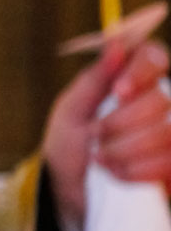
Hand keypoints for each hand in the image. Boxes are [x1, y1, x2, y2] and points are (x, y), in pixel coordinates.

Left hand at [43, 37, 170, 230]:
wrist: (70, 189)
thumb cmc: (70, 143)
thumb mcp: (72, 109)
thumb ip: (95, 77)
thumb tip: (116, 42)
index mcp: (133, 79)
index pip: (154, 56)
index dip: (140, 73)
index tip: (118, 91)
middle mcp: (160, 102)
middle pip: (161, 100)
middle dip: (120, 123)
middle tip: (96, 136)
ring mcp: (170, 133)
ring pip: (168, 133)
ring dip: (126, 149)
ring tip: (101, 158)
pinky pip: (170, 163)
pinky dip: (138, 170)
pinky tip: (117, 174)